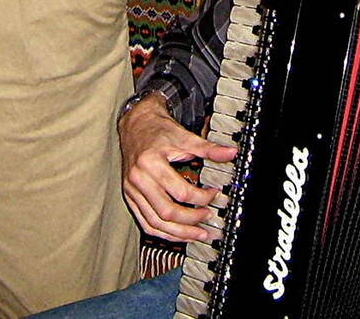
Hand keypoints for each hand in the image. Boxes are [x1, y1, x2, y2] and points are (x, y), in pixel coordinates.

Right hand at [118, 94, 236, 241]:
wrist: (136, 125)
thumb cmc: (159, 131)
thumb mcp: (185, 137)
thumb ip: (208, 148)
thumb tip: (230, 153)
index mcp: (151, 163)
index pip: (181, 191)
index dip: (201, 197)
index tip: (214, 194)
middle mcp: (139, 179)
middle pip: (167, 211)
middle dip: (191, 220)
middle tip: (208, 217)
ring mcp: (131, 191)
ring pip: (154, 223)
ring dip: (178, 233)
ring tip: (197, 235)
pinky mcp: (129, 197)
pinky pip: (145, 223)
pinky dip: (162, 232)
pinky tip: (177, 234)